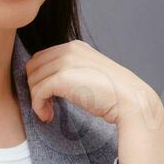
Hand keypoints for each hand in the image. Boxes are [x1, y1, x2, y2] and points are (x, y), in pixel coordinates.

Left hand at [25, 39, 157, 126]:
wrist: (130, 100)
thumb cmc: (113, 93)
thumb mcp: (89, 73)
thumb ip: (71, 72)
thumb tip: (50, 83)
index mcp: (75, 47)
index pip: (41, 58)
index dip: (39, 78)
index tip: (47, 96)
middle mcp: (68, 50)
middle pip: (33, 67)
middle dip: (35, 88)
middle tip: (46, 106)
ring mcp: (65, 62)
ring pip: (33, 80)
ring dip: (36, 99)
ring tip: (48, 112)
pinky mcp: (62, 78)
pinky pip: (37, 93)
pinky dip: (38, 107)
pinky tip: (48, 116)